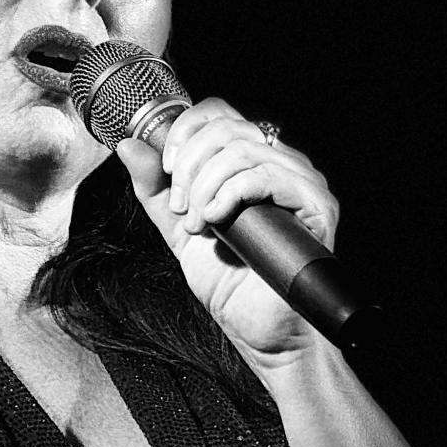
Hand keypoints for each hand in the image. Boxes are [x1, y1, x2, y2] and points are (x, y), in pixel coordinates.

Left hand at [114, 97, 339, 365]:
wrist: (264, 334)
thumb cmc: (234, 287)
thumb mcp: (179, 231)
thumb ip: (156, 191)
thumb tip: (130, 147)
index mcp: (253, 162)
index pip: (219, 113)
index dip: (184, 131)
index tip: (167, 169)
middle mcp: (282, 163)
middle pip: (226, 127)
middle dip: (188, 166)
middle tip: (181, 208)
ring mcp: (302, 181)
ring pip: (240, 149)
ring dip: (204, 186)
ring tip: (198, 224)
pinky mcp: (315, 203)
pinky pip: (264, 175)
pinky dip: (228, 195)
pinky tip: (216, 222)